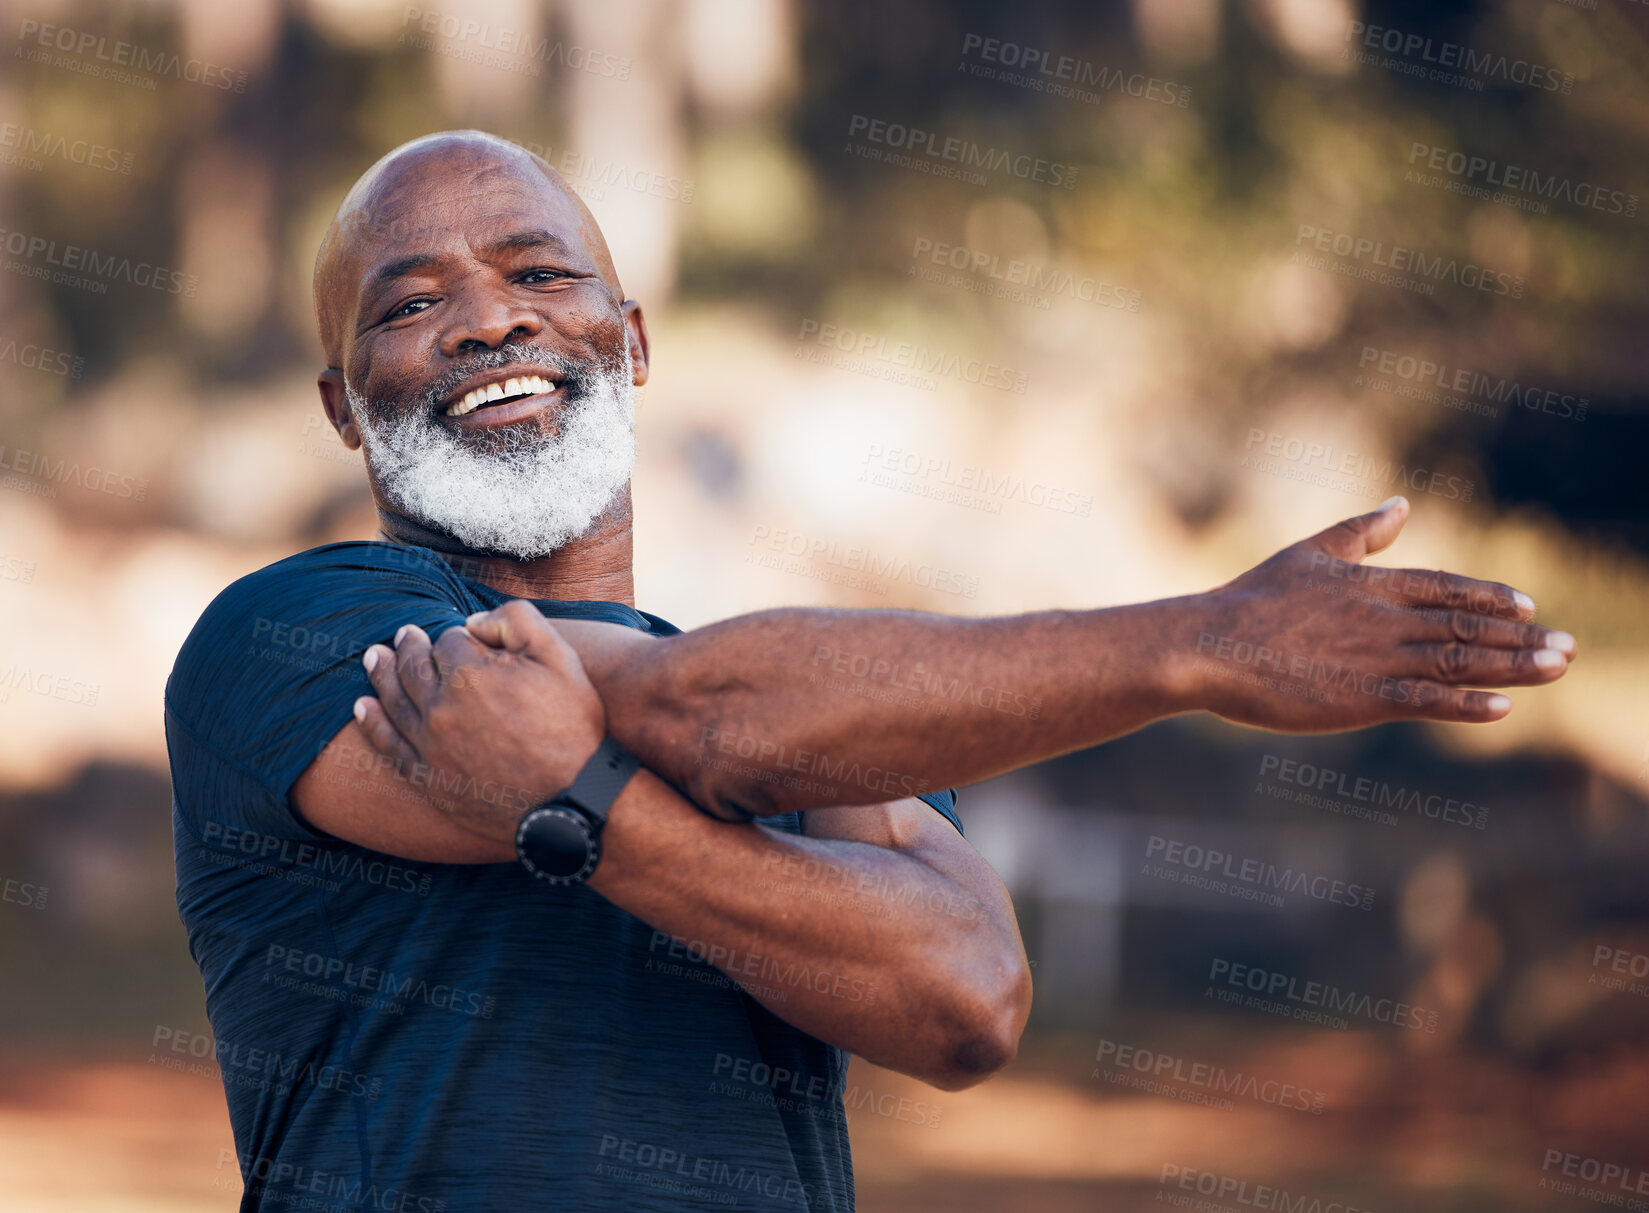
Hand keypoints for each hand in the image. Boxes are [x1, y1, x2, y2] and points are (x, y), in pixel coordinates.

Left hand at [351, 600, 606, 841]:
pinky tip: (363, 707)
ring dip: (381, 674)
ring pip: (394, 699)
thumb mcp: (560, 658)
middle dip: (410, 647)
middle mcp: (440, 706)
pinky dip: (371, 722)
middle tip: (405, 636)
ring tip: (374, 658)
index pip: (449, 640)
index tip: (468, 640)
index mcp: (470, 672)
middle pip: (415, 666)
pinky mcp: (426, 776)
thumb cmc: (571, 727)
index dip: (459, 637)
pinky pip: (387, 744)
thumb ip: (517, 621)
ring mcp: (429, 743)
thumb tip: (473, 621)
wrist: (570, 799)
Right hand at [1182, 497, 1573, 730]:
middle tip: (1570, 647)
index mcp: (1372, 584)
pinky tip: (1502, 708)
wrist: (1210, 645)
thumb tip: (1401, 503)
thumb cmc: (1251, 600)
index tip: (1529, 608)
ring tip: (1557, 668)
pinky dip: (1466, 704)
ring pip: (1460, 660)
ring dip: (1514, 666)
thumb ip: (1360, 531)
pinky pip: (1426, 701)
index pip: (1447, 588)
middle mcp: (1386, 619)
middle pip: (1468, 625)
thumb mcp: (1310, 553)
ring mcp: (1377, 659)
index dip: (1490, 598)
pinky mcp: (1362, 698)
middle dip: (1522, 637)